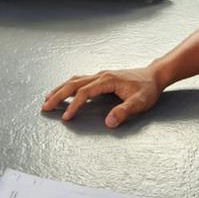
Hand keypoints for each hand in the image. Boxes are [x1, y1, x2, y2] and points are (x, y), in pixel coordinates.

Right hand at [42, 67, 163, 127]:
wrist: (154, 76)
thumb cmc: (147, 89)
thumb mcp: (139, 102)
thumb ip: (123, 112)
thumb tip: (108, 122)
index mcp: (107, 80)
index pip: (84, 93)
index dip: (74, 105)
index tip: (66, 117)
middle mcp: (101, 75)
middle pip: (73, 84)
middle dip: (58, 95)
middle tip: (44, 107)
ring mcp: (100, 75)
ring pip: (74, 80)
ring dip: (60, 89)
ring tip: (48, 98)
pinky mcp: (101, 77)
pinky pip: (80, 80)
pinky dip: (68, 86)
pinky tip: (64, 91)